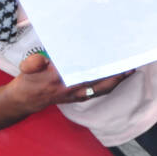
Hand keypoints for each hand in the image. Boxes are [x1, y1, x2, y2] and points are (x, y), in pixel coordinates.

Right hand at [6, 52, 132, 111]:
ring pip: (103, 87)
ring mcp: (78, 94)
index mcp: (60, 78)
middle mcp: (72, 88)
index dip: (100, 64)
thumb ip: (34, 63)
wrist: (26, 100)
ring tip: (130, 69)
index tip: (111, 54)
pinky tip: (119, 77)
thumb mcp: (26, 68)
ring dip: (117, 79)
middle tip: (130, 61)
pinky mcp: (80, 97)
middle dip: (115, 72)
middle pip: (99, 80)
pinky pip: (100, 91)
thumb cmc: (29, 80)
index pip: (85, 70)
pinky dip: (110, 84)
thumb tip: (43, 59)